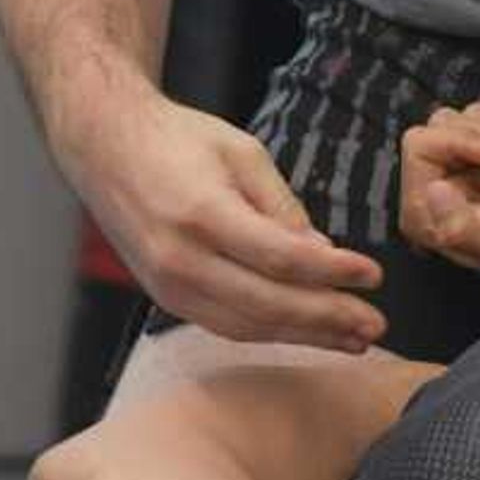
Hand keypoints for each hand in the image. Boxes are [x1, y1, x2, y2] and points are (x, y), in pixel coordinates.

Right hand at [62, 84, 386, 350]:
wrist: (104, 147)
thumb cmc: (175, 140)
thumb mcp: (241, 152)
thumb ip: (281, 206)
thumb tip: (323, 254)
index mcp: (202, 213)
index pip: (280, 258)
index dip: (332, 273)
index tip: (373, 274)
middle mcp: (180, 258)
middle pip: (267, 304)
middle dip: (327, 318)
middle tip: (375, 325)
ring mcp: (167, 284)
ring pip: (248, 326)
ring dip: (305, 336)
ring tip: (353, 339)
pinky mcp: (164, 297)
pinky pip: (225, 325)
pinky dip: (269, 332)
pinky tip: (304, 331)